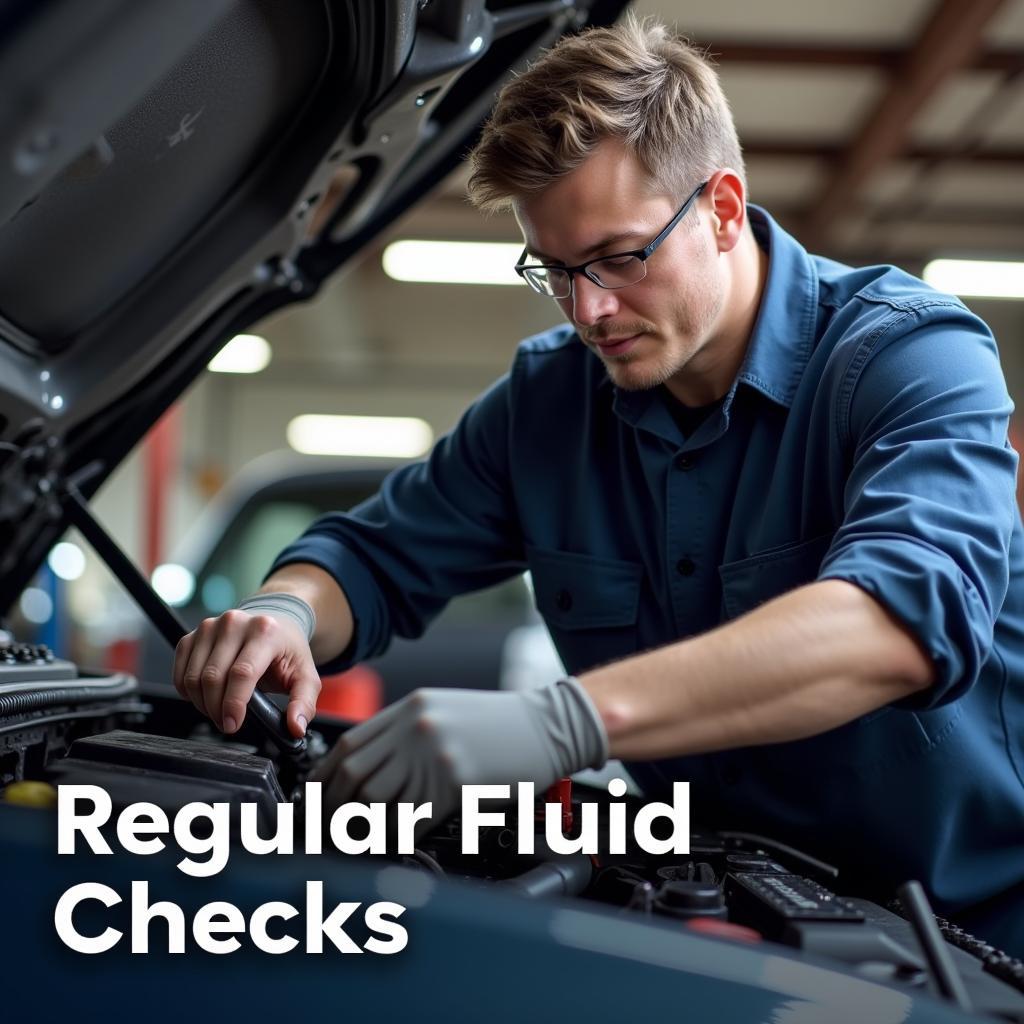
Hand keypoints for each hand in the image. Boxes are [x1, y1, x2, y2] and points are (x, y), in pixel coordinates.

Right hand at [173, 606, 320, 738]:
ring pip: (193, 677)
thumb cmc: (286, 649)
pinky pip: (180, 672)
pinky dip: (188, 692)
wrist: (273, 622)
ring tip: (219, 710)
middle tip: (228, 722)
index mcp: (265, 631)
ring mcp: (210, 626)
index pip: (241, 673)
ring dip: (202, 704)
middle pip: (213, 678)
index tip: (233, 724)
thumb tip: (295, 727)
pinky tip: (206, 696)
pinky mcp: (192, 634)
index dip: (233, 704)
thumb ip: (304, 702)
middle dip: (217, 709)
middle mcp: (235, 623)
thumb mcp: (305, 675)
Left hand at [310, 679, 607, 824]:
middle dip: (335, 809)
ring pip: (377, 801)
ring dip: (361, 828)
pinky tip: (394, 844)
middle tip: (330, 831)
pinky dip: (397, 837)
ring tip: (357, 843)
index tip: (316, 800)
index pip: (348, 745)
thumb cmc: (501, 722)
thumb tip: (368, 772)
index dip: (324, 778)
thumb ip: (405, 734)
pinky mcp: (456, 782)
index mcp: (411, 708)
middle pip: (354, 775)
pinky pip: (413, 819)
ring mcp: (435, 754)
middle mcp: (416, 728)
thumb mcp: (446, 711)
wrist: (549, 725)